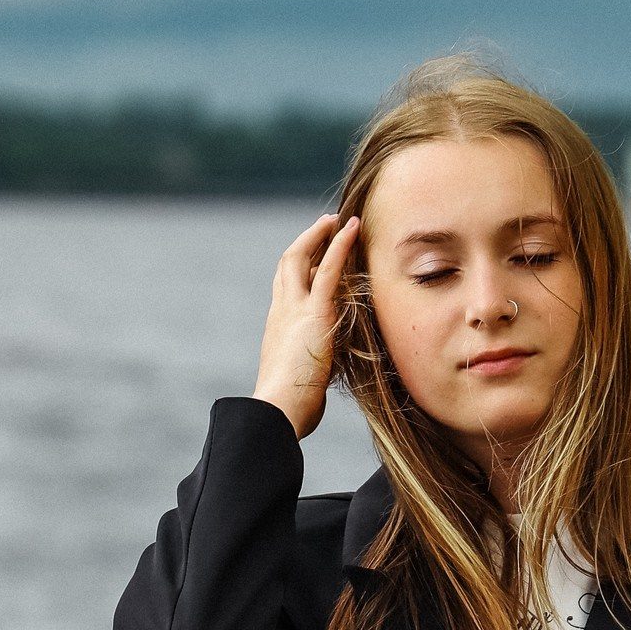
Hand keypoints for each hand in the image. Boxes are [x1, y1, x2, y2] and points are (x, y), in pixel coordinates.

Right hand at [253, 213, 358, 439]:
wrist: (279, 410)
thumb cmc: (288, 408)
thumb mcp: (301, 383)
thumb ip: (308, 373)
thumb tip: (316, 388)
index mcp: (278, 328)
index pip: (286, 287)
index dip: (299, 268)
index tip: (314, 257)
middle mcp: (282, 312)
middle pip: (289, 264)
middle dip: (306, 242)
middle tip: (325, 226)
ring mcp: (294, 309)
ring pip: (301, 259)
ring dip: (321, 235)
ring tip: (339, 220)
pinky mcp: (314, 312)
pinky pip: (327, 270)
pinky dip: (340, 245)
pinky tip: (352, 228)